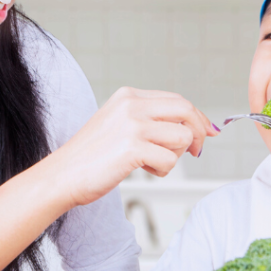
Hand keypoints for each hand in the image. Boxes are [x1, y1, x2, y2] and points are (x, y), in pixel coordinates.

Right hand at [49, 87, 217, 207]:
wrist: (63, 175)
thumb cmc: (91, 156)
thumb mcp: (119, 124)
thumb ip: (150, 120)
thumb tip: (195, 128)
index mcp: (128, 96)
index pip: (177, 100)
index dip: (197, 117)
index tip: (207, 132)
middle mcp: (131, 105)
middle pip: (185, 110)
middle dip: (198, 132)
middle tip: (196, 151)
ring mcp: (132, 125)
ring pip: (182, 136)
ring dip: (175, 155)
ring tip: (152, 162)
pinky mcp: (132, 148)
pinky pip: (170, 160)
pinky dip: (162, 170)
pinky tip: (143, 170)